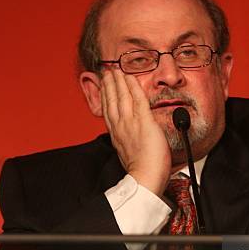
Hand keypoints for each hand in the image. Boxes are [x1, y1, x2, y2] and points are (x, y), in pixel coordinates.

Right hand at [101, 68, 170, 195]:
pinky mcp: (144, 122)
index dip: (105, 97)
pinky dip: (133, 87)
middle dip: (108, 85)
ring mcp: (131, 124)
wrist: (145, 178)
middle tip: (107, 73)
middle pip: (112, 101)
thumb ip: (129, 143)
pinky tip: (130, 77)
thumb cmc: (141, 172)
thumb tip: (132, 140)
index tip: (104, 87)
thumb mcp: (129, 155)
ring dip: (118, 82)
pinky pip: (138, 100)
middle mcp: (120, 127)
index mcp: (117, 136)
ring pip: (122, 97)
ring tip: (116, 71)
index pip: (109, 112)